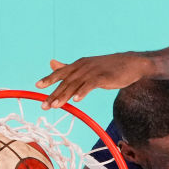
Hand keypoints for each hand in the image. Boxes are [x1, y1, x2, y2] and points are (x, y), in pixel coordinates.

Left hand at [35, 53, 152, 108]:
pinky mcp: (104, 77)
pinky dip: (83, 92)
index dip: (49, 79)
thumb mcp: (87, 66)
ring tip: (56, 105)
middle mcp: (84, 66)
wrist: (131, 64)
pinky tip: (77, 100)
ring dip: (65, 95)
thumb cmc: (108, 68)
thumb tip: (51, 63)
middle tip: (44, 106)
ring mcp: (93, 71)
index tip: (38, 86)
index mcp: (79, 64)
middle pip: (66, 81)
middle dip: (54, 93)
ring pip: (76, 84)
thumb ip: (69, 67)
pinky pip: (91, 85)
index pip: (61, 73)